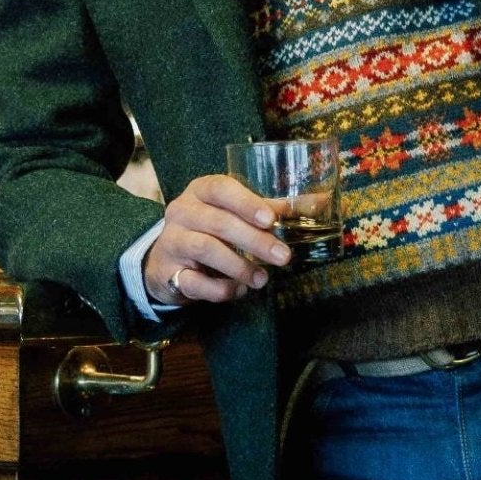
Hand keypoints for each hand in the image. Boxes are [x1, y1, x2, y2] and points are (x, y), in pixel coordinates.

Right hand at [143, 174, 292, 307]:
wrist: (167, 261)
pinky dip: (221, 289)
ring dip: (240, 266)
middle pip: (219, 223)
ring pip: (206, 250)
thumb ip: (268, 209)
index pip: (220, 189)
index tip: (270, 219)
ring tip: (262, 279)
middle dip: (255, 241)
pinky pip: (195, 282)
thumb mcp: (232, 213)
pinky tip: (239, 291)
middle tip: (283, 256)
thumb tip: (313, 204)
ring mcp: (172, 241)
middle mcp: (182, 212)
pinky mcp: (168, 272)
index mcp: (200, 191)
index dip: (246, 203)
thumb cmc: (209, 230)